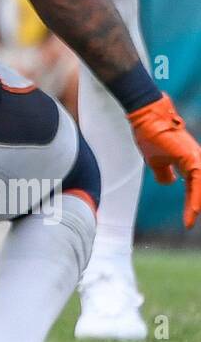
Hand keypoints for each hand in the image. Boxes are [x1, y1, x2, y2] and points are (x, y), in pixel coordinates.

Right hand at [128, 94, 200, 228]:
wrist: (147, 117)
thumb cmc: (150, 134)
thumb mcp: (155, 161)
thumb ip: (163, 173)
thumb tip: (169, 183)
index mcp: (188, 163)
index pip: (194, 189)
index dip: (191, 206)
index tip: (188, 223)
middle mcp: (196, 161)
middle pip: (200, 188)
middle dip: (198, 206)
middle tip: (192, 224)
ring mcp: (196, 158)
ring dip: (198, 204)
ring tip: (194, 219)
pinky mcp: (193, 157)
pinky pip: (198, 181)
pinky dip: (197, 195)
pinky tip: (196, 209)